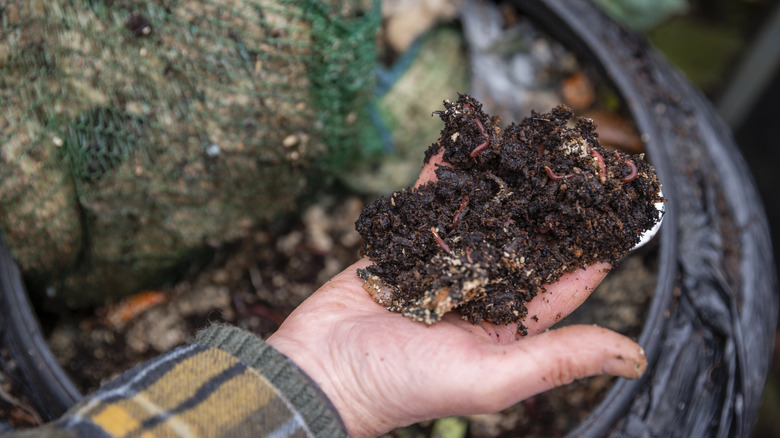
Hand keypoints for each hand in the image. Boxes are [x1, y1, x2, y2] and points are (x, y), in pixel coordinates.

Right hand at [267, 151, 646, 436]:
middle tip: (577, 161)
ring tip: (528, 144)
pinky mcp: (404, 246)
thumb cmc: (404, 385)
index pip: (563, 283)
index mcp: (507, 327)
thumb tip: (635, 358)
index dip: (593, 250)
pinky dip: (444, 175)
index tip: (619, 211)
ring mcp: (441, 266)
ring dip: (501, 184)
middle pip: (524, 241)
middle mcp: (479, 292)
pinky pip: (431, 205)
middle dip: (549, 205)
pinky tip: (462, 146)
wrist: (322, 368)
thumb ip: (558, 359)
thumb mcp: (492, 378)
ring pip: (480, 217)